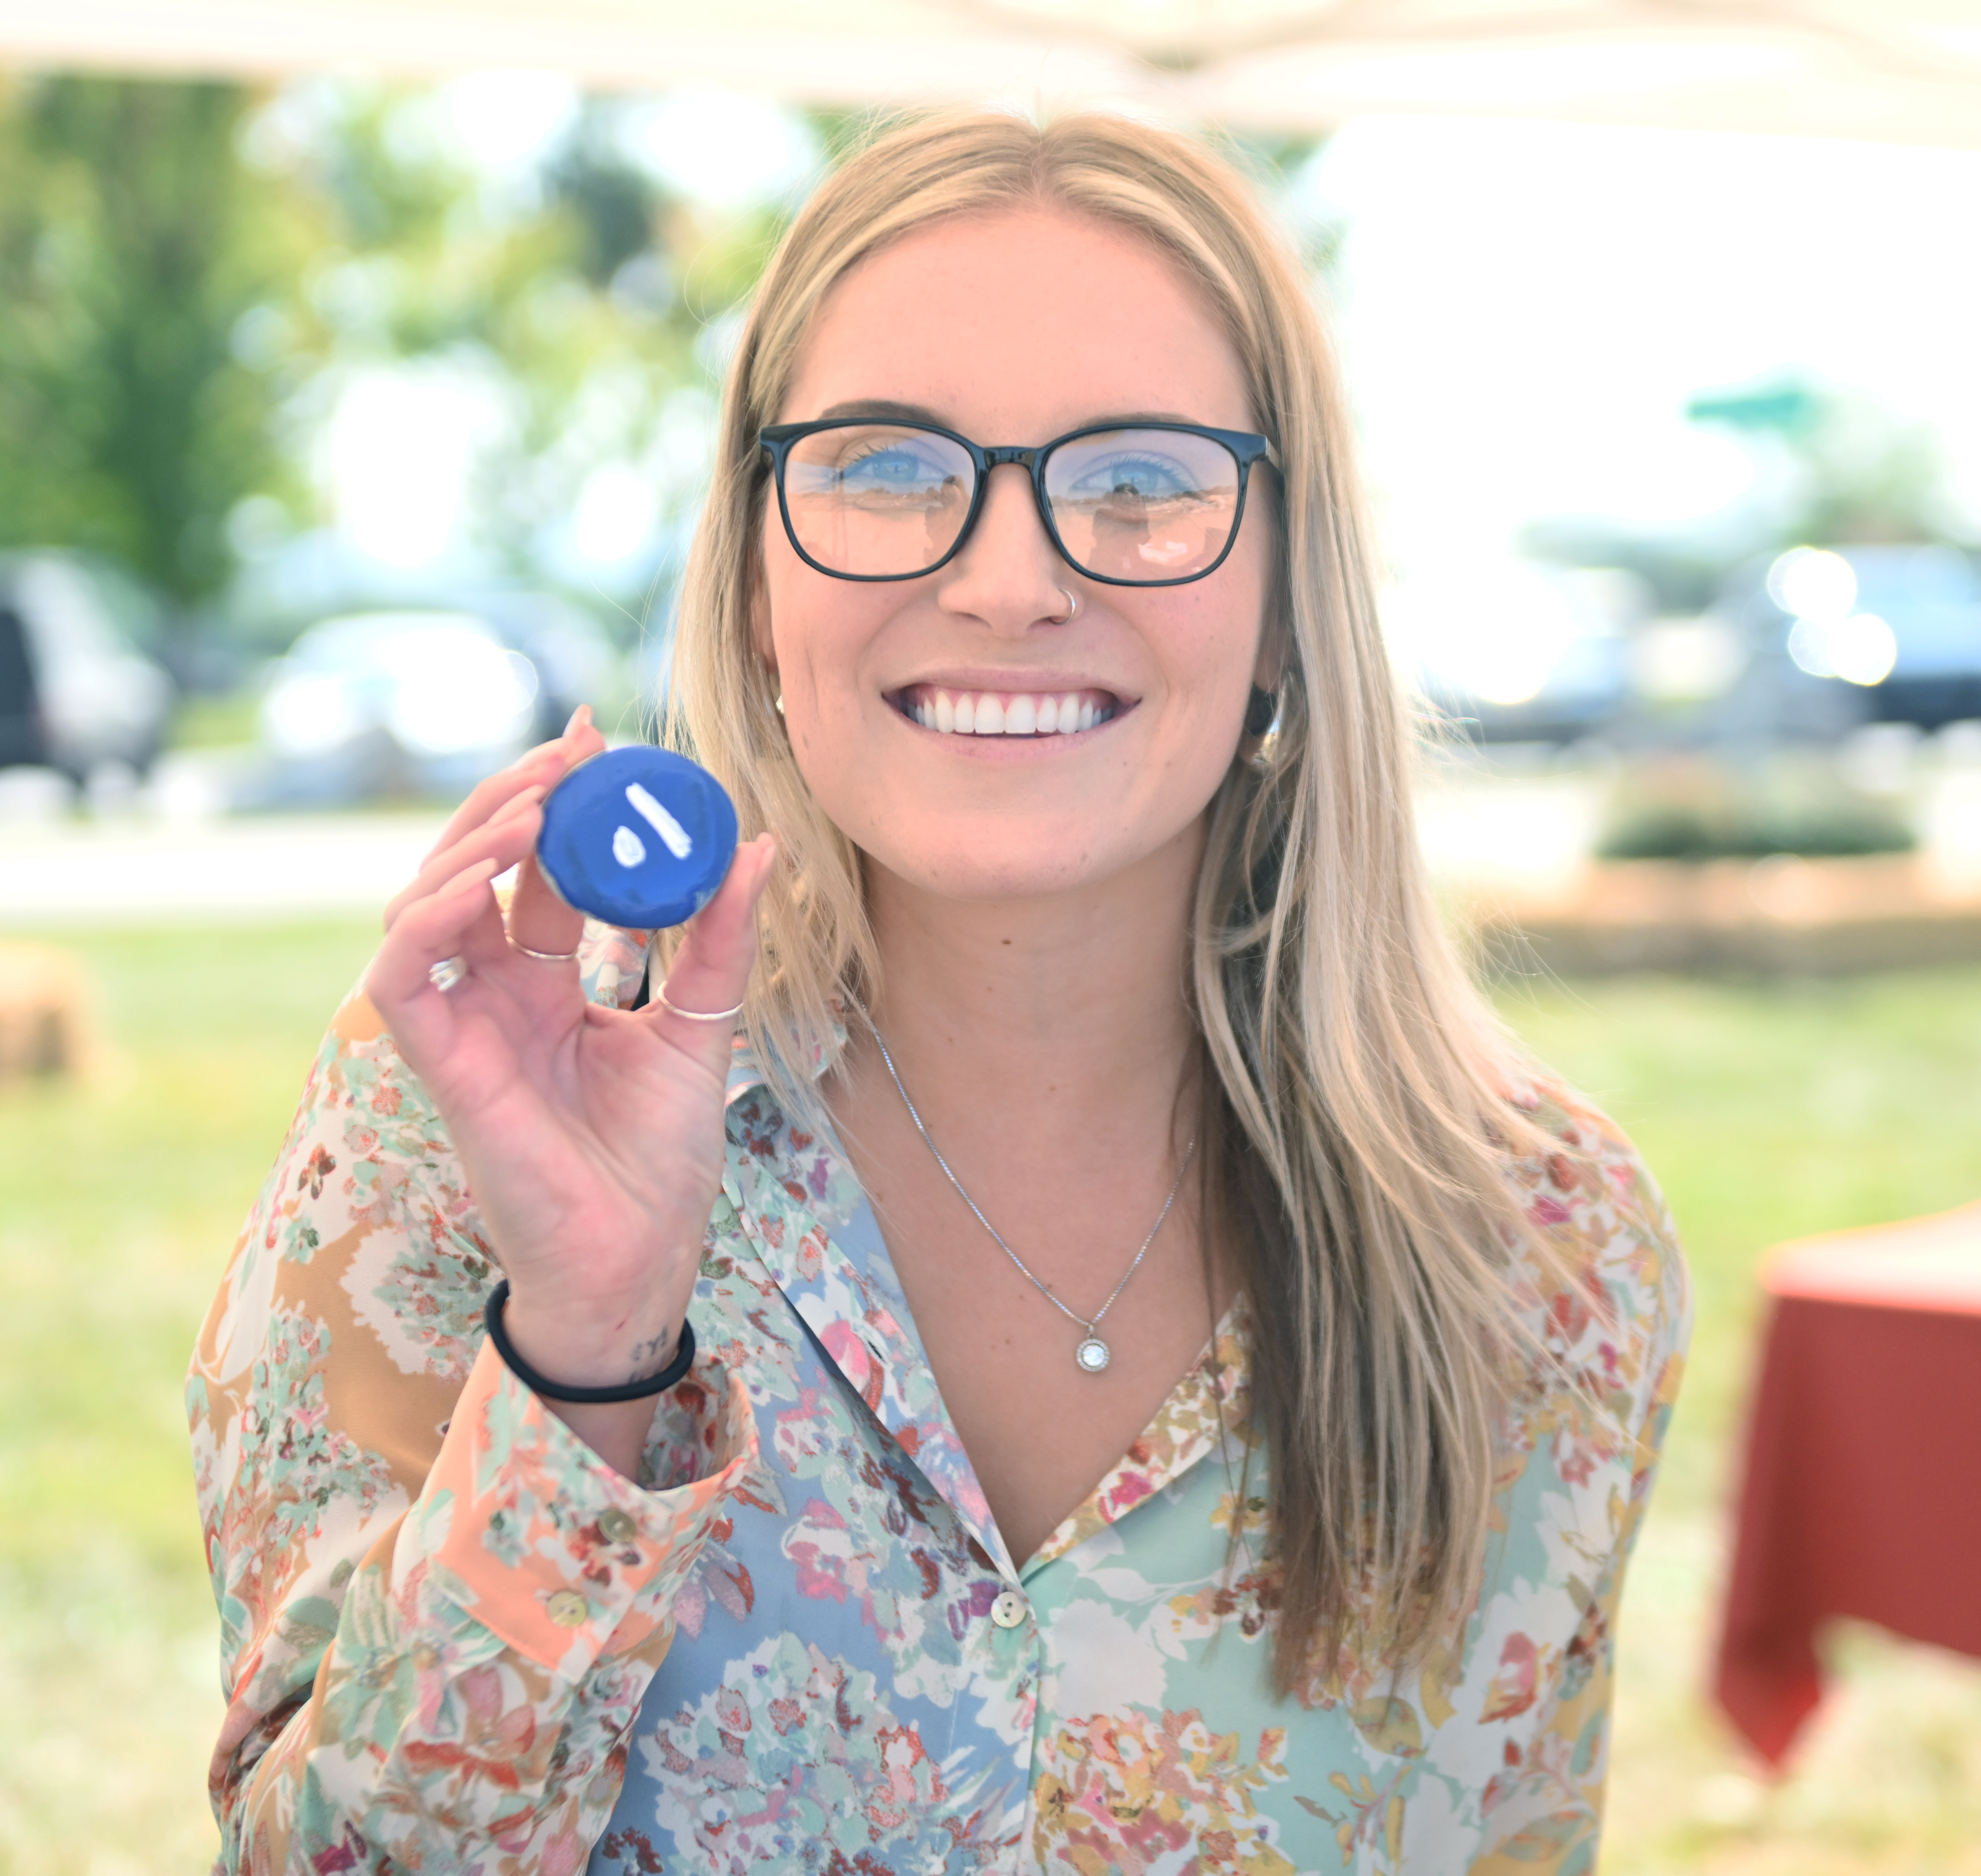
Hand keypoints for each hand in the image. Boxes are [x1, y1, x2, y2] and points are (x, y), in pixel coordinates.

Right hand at [366, 707, 776, 1472]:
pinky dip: (428, 921)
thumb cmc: (658, 1160)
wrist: (640, 1258)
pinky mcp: (442, 1067)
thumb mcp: (702, 1030)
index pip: (537, 875)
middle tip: (566, 755)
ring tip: (536, 806)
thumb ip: (716, 943)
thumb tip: (755, 850)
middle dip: (510, 803)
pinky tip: (483, 883)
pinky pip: (401, 979)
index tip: (597, 744)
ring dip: (469, 845)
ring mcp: (464, 1029)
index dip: (557, 807)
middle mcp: (497, 998)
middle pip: (472, 871)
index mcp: (549, 986)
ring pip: (422, 907)